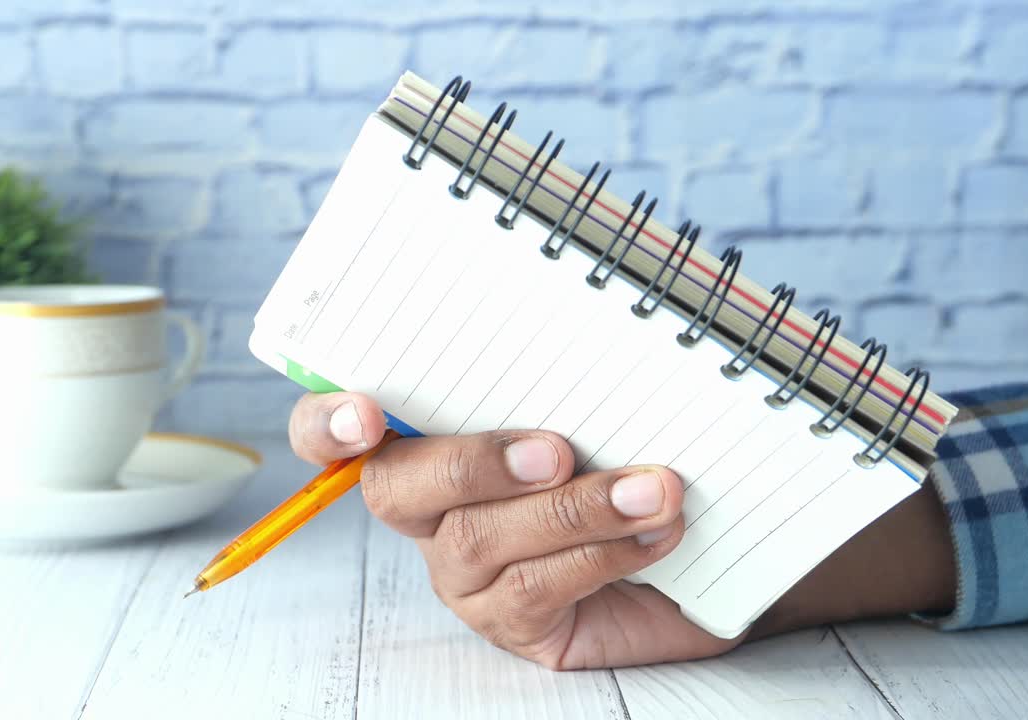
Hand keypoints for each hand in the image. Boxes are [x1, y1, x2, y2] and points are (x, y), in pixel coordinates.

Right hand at [289, 391, 743, 668]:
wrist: (701, 558)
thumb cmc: (633, 463)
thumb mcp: (598, 407)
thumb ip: (570, 371)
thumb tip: (591, 312)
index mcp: (433, 441)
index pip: (335, 431)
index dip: (326, 423)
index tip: (365, 413)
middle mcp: (431, 511)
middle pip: (397, 488)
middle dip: (473, 463)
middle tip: (556, 450)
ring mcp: (464, 574)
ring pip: (479, 539)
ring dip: (573, 510)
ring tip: (651, 491)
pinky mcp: (512, 623)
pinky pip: (534, 589)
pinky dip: (603, 552)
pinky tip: (656, 530)